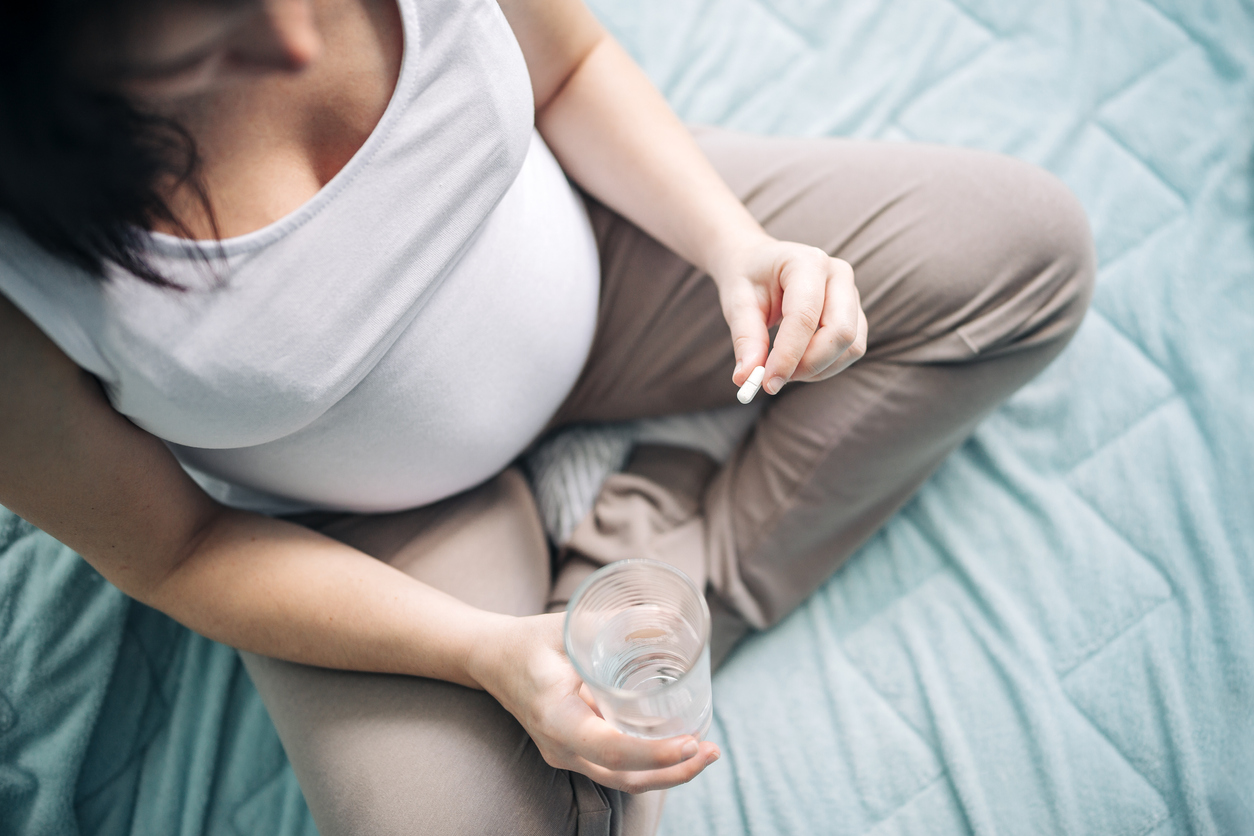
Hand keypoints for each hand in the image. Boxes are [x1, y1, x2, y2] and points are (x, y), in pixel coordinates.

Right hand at [467, 612, 719, 793]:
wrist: (491, 659)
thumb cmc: (530, 640)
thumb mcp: (569, 626)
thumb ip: (617, 623)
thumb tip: (671, 619)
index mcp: (556, 717)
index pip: (611, 748)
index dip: (654, 752)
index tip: (690, 742)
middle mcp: (561, 746)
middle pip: (624, 776)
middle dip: (674, 771)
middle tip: (712, 750)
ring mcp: (566, 755)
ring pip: (623, 779)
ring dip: (668, 773)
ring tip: (705, 752)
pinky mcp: (574, 753)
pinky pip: (616, 770)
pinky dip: (650, 765)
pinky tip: (678, 749)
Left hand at [711, 234, 867, 393]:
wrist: (760, 264)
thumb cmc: (748, 279)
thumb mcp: (737, 303)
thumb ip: (745, 339)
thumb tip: (746, 377)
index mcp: (807, 262)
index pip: (804, 317)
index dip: (788, 355)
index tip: (767, 382)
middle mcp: (838, 275)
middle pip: (841, 333)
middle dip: (808, 365)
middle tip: (773, 379)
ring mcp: (852, 295)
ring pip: (851, 347)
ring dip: (816, 369)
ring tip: (782, 366)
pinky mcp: (855, 315)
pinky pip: (851, 352)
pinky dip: (824, 367)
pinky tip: (797, 362)